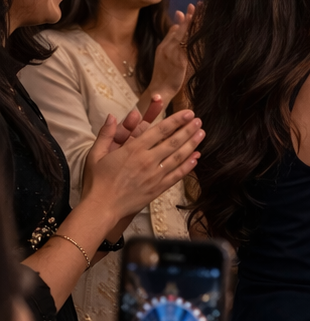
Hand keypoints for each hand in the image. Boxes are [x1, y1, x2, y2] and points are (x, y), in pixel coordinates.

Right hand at [85, 108, 202, 219]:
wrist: (102, 207)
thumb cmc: (97, 181)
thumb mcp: (96, 154)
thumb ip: (105, 134)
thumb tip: (111, 116)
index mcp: (134, 150)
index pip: (160, 130)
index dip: (176, 120)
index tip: (187, 113)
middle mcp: (148, 160)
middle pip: (173, 142)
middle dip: (188, 130)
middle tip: (199, 121)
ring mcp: (155, 175)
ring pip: (179, 157)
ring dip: (192, 144)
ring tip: (201, 134)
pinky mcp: (159, 188)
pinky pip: (177, 174)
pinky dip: (188, 165)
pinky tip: (196, 157)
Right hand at [148, 4, 194, 102]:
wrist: (159, 90)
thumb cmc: (164, 74)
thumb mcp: (165, 55)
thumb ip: (170, 40)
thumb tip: (176, 25)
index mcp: (164, 45)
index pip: (176, 28)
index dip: (185, 18)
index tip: (192, 7)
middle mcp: (167, 47)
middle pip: (180, 29)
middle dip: (190, 17)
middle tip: (197, 5)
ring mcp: (172, 54)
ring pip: (183, 36)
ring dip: (192, 25)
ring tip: (199, 14)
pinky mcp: (178, 62)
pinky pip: (186, 49)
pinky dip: (192, 40)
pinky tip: (198, 33)